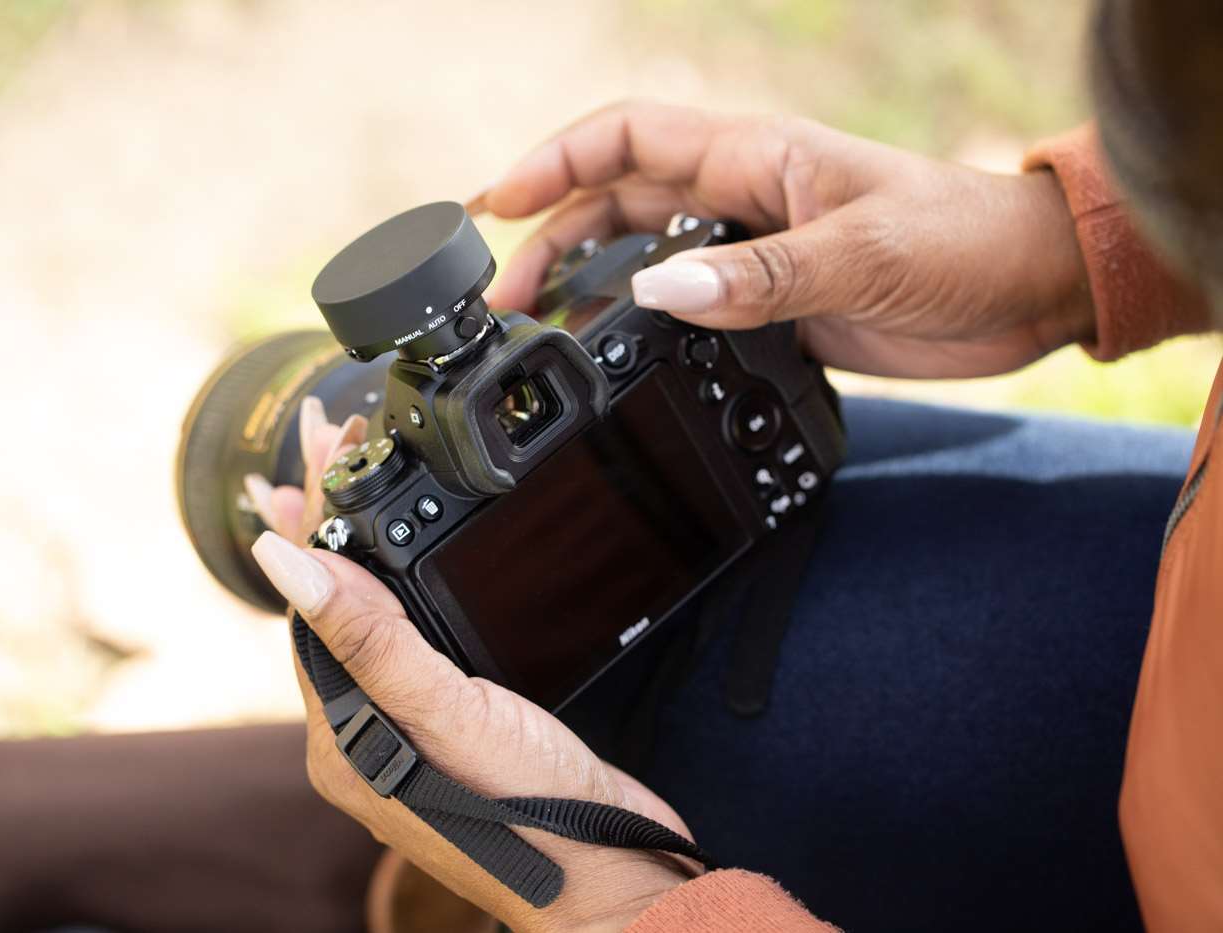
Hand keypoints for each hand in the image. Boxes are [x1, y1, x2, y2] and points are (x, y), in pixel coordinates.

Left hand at [245, 399, 694, 930]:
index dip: (310, 519)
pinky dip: (398, 592)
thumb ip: (368, 638)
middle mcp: (362, 737)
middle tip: (326, 441)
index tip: (317, 444)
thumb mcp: (446, 711)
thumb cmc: (531, 814)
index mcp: (341, 736)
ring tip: (342, 486)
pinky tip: (405, 570)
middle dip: (324, 521)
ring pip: (368, 625)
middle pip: (330, 609)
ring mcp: (405, 736)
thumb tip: (282, 562)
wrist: (612, 876)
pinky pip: (407, 646)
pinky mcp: (451, 731)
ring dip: (358, 550)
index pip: (308, 605)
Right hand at [477, 100, 1094, 378]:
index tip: (497, 202)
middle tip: (508, 300)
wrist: (1029, 290)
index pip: (629, 138)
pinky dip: (643, 332)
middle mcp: (743, 199)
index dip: (554, 162)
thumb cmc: (964, 242)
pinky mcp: (773, 305)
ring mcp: (753, 254)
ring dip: (588, 288)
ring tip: (544, 335)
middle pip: (616, 204)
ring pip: (642, 259)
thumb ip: (758, 276)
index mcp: (756, 157)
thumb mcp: (861, 254)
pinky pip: (687, 312)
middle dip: (551, 242)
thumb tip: (653, 289)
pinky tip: (620, 362)